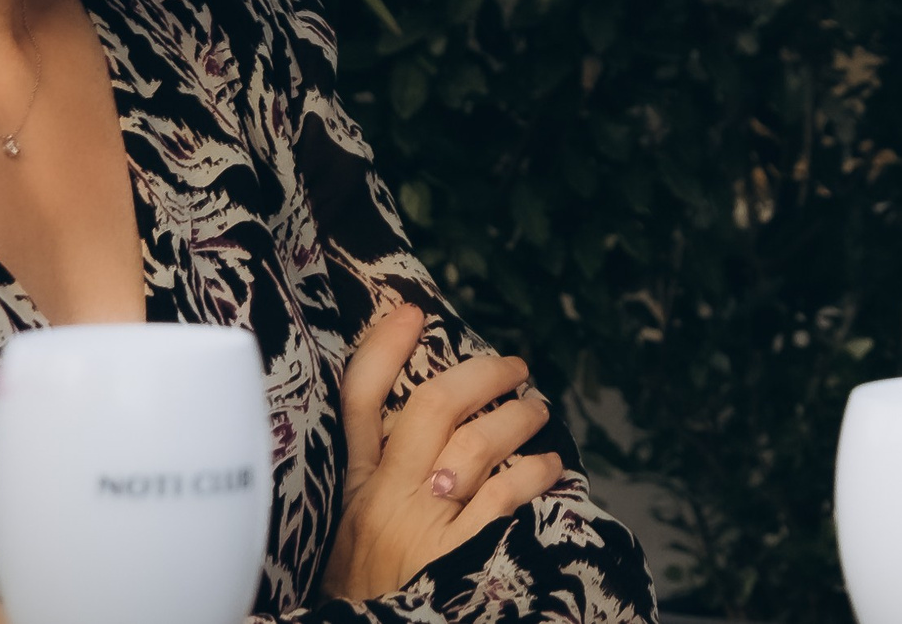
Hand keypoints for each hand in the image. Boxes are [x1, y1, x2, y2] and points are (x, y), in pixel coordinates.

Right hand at [321, 301, 566, 602]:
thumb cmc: (368, 589)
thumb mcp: (351, 528)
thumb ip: (377, 476)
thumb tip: (427, 419)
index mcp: (354, 487)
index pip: (358, 402)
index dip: (383, 349)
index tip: (410, 312)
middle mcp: (385, 499)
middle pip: (434, 406)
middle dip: (483, 374)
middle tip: (513, 367)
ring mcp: (423, 526)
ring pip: (477, 442)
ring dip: (519, 418)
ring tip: (537, 411)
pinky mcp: (459, 556)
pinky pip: (505, 495)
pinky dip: (534, 471)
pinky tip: (550, 466)